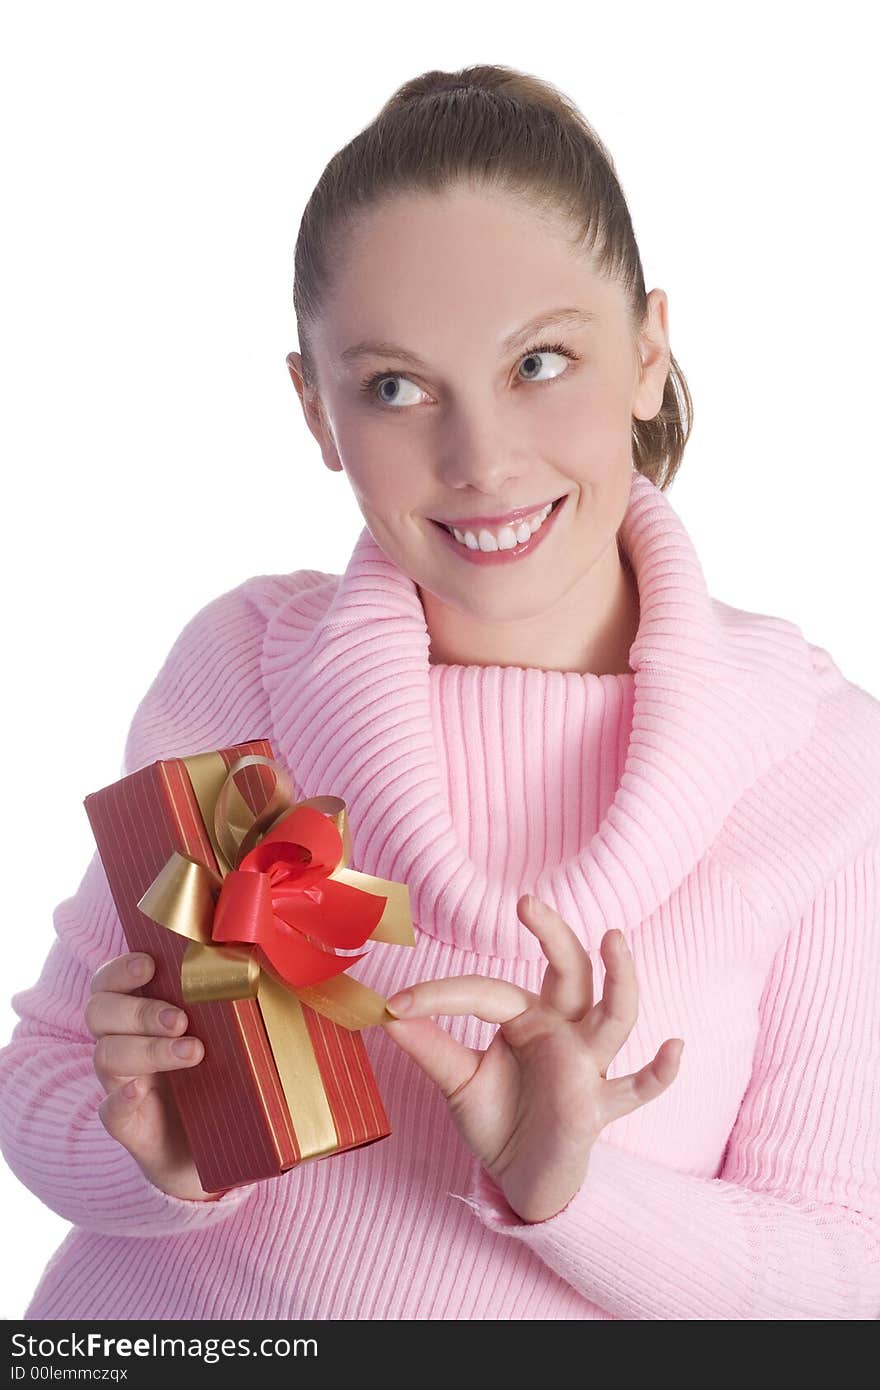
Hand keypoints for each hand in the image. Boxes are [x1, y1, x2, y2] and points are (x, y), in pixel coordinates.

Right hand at [85, 951, 224, 1201]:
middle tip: (181, 1020)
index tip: (151, 964)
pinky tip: (140, 1091)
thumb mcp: (228, 1034)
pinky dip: (121, 1098)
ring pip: (107, 1055)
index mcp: (140, 1013)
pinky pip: (110, 1110)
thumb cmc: (224, 1074)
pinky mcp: (127, 1124)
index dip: (122, 969)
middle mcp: (122, 1042)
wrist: (219, 1146)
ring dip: (148, 1049)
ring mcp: (120, 1084)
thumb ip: (234, 1001)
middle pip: (99, 1012)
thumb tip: (274, 967)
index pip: (109, 981)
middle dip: (141, 1010)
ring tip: (193, 1052)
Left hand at [382, 895, 683, 1222]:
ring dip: (619, 979)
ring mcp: (586, 1065)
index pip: (489, 991)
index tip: (398, 1003)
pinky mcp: (597, 1105)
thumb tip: (386, 1014)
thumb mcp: (457, 1081)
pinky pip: (635, 1089)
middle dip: (554, 935)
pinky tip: (674, 1048)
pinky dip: (658, 1072)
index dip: (441, 994)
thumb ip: (430, 1048)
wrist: (520, 1177)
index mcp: (528, 1018)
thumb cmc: (497, 1119)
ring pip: (613, 1016)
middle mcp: (563, 1031)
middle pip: (570, 972)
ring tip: (614, 938)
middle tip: (527, 903)